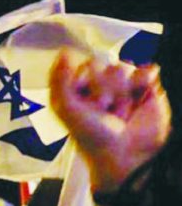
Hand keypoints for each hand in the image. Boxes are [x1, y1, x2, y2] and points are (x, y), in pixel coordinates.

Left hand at [49, 50, 170, 193]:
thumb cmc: (92, 137)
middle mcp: (102, 86)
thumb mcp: (65, 108)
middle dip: (101, 87)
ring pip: (122, 67)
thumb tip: (63, 52)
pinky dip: (143, 78)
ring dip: (119, 89)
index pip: (82, 66)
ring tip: (119, 110)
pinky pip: (146, 71)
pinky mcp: (147, 91)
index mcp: (81, 89)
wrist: (124, 154)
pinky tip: (138, 91)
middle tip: (102, 108)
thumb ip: (59, 79)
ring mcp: (125, 87)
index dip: (84, 81)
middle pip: (103, 64)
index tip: (86, 101)